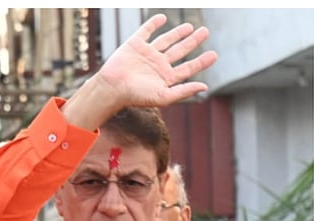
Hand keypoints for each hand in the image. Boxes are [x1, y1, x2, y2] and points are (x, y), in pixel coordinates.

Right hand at [67, 14, 216, 129]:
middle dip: (193, 42)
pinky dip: (153, 24)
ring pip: (166, 40)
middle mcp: (157, 64)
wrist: (112, 87)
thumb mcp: (163, 97)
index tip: (214, 55)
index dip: (201, 62)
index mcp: (165, 77)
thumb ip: (184, 92)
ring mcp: (146, 54)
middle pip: (180, 51)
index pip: (188, 68)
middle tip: (204, 32)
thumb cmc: (135, 96)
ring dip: (178, 33)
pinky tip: (162, 18)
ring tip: (190, 27)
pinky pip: (146, 31)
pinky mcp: (134, 45)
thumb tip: (205, 87)